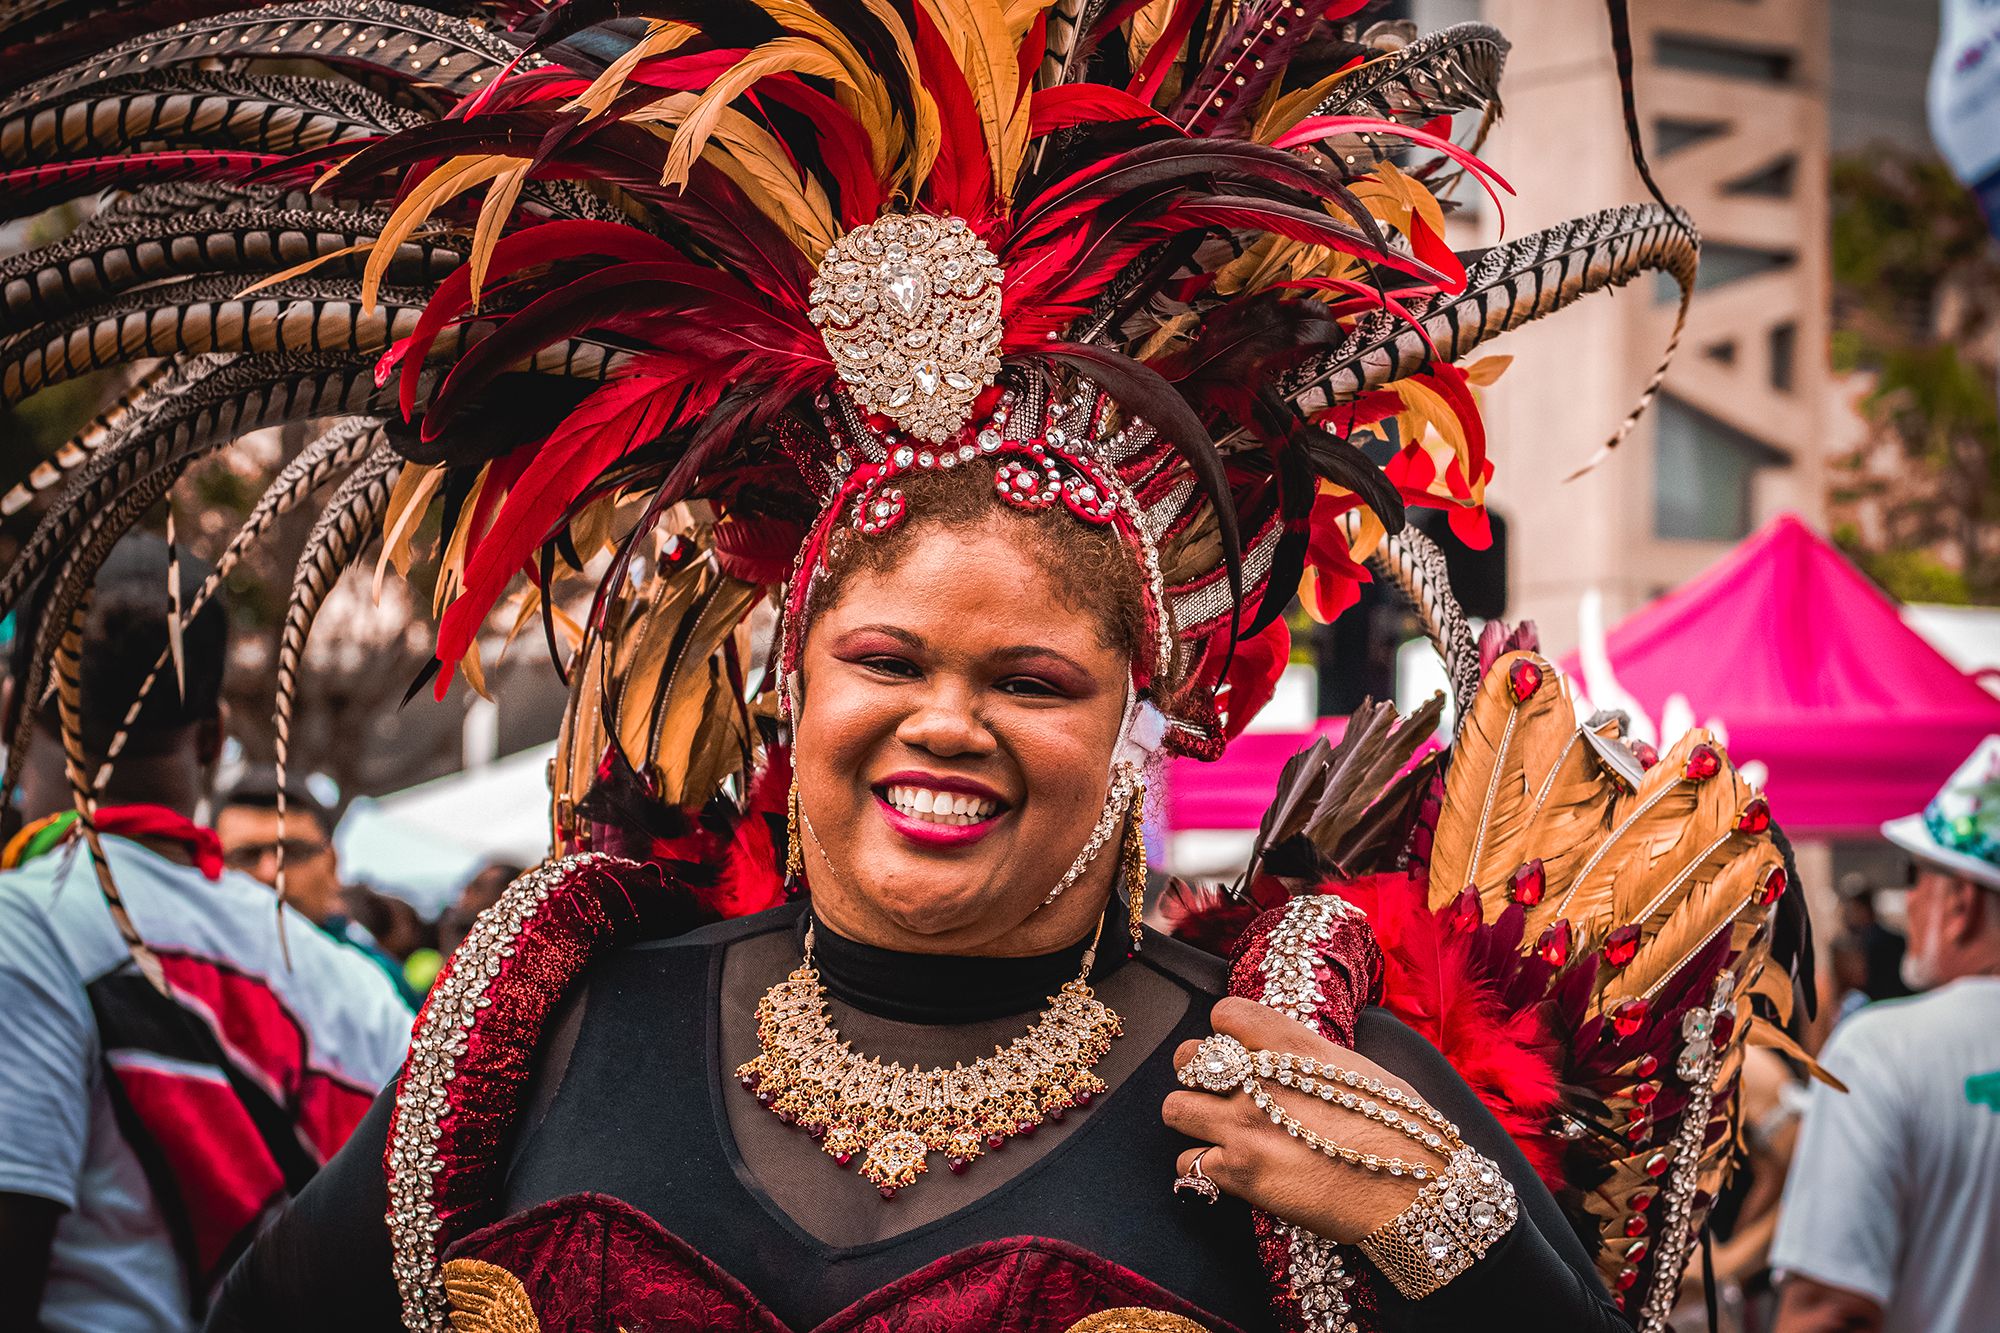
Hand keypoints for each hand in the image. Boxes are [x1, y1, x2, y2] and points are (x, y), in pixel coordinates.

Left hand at [1161, 996, 1448, 1243]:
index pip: (1225, 1014)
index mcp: (1291, 1046)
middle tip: (1221, 1093)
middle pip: (1188, 1058)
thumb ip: (1309, 1056)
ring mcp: (1244, 1126)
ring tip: (1216, 1131)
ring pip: (1175, 1108)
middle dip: (1199, 1074)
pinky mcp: (1239, 1173)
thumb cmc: (1401, 1131)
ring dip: (1192, 1119)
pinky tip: (1228, 1171)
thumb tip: (1285, 1055)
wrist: (1415, 1193)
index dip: (1228, 1033)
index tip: (1240, 1050)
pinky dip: (1202, 1169)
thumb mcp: (1359, 1070)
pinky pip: (1188, 1163)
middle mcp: (1259, 1080)